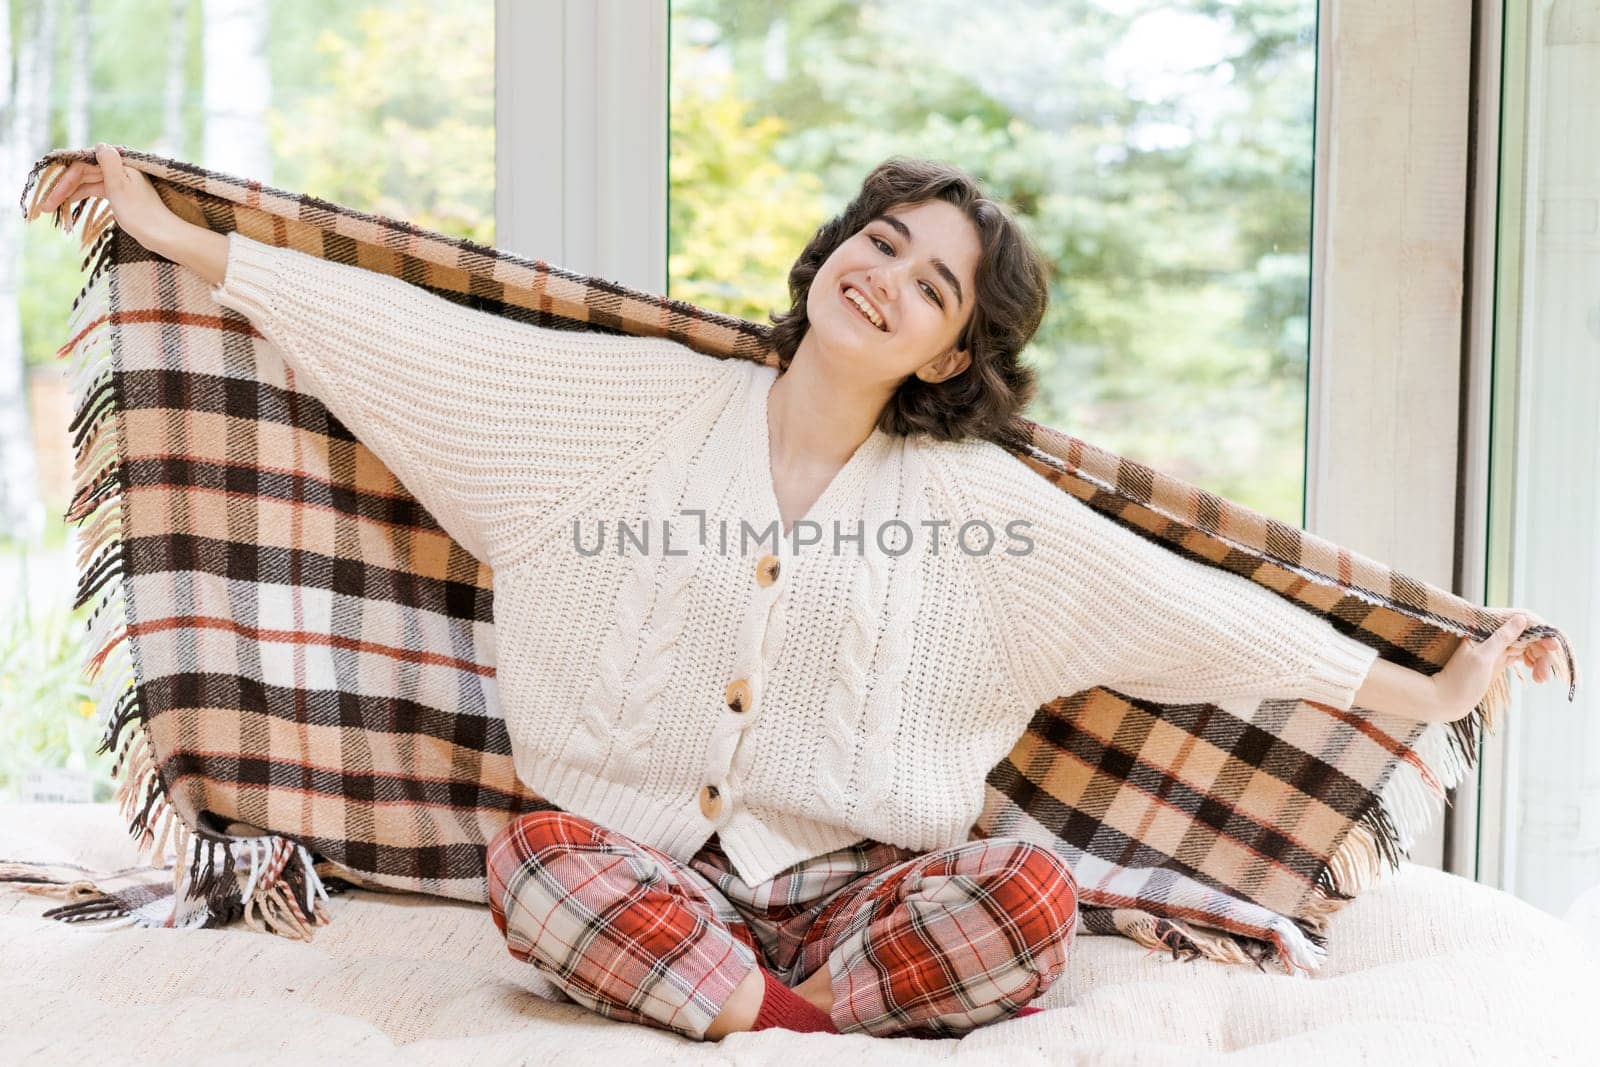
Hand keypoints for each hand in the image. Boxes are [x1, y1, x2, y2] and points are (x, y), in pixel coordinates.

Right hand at [30, 143, 177, 252]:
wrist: (162, 235)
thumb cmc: (141, 213)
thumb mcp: (121, 186)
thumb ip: (109, 164)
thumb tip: (101, 145)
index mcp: (120, 163)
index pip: (83, 166)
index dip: (65, 180)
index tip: (51, 197)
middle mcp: (120, 169)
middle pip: (84, 173)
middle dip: (64, 189)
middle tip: (46, 207)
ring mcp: (120, 181)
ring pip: (88, 182)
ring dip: (70, 194)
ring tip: (53, 209)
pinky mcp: (121, 194)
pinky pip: (96, 190)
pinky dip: (83, 196)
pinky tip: (70, 203)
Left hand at [1430, 611, 1565, 722]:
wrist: (1445, 701)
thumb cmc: (1460, 680)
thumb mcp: (1482, 658)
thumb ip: (1501, 638)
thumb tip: (1521, 618)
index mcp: (1485, 630)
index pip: (1520, 622)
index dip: (1539, 633)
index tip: (1553, 647)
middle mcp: (1492, 636)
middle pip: (1527, 636)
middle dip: (1541, 652)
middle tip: (1545, 674)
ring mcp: (1496, 649)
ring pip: (1527, 647)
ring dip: (1539, 660)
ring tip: (1541, 679)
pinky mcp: (1498, 661)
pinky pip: (1521, 656)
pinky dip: (1532, 663)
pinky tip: (1537, 675)